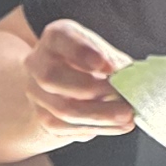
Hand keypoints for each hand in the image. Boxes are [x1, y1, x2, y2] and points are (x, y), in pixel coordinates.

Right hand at [24, 20, 138, 137]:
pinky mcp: (42, 116)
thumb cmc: (90, 63)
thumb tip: (130, 80)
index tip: (108, 67)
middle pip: (52, 77)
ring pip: (61, 109)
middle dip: (90, 89)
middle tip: (122, 97)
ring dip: (98, 116)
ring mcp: (35, 92)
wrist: (65, 84)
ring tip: (127, 117)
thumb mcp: (103, 52)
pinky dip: (95, 128)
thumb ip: (113, 62)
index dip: (82, 52)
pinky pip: (65, 128)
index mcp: (55, 37)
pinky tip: (116, 126)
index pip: (60, 38)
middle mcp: (37, 62)